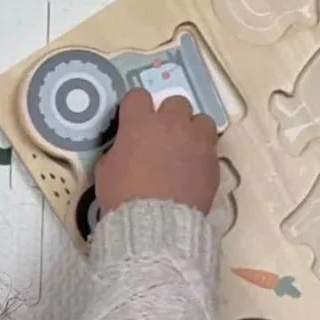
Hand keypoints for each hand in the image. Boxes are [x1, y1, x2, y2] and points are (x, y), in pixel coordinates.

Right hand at [92, 87, 219, 215]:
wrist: (156, 223)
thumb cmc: (123, 196)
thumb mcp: (107, 170)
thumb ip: (120, 150)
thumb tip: (127, 149)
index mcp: (140, 123)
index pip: (138, 96)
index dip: (136, 109)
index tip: (134, 121)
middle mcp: (172, 124)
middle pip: (175, 103)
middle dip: (170, 117)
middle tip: (163, 137)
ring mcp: (196, 141)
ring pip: (201, 120)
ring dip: (193, 131)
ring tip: (186, 150)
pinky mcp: (212, 161)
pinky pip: (210, 148)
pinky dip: (202, 155)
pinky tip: (193, 171)